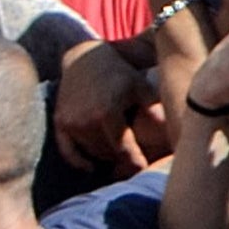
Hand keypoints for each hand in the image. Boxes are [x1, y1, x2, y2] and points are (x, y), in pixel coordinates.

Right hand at [54, 38, 155, 175]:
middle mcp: (86, 121)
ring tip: (119, 160)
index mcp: (107, 112)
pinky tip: (91, 168)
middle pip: (107, 152)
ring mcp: (71, 123)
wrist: (84, 59)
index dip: (133, 160)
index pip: (123, 147)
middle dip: (121, 159)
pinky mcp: (59, 124)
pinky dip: (78, 161)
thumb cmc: (118, 73)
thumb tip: (168, 126)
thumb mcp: (139, 85)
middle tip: (133, 165)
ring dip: (104, 157)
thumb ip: (152, 106)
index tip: (143, 169)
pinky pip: (68, 152)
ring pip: (91, 152)